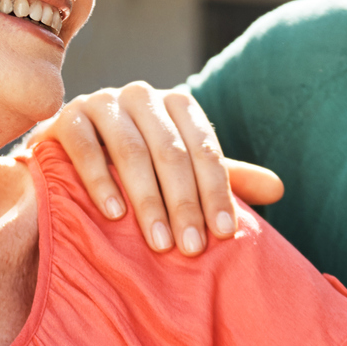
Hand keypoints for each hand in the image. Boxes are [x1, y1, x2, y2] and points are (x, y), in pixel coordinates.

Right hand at [26, 84, 283, 253]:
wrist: (70, 151)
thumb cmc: (138, 168)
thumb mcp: (183, 172)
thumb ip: (225, 179)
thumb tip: (279, 190)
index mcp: (177, 105)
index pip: (205, 148)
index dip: (217, 191)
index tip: (224, 234)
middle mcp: (143, 96)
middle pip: (170, 151)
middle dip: (184, 203)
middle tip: (190, 248)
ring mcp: (102, 102)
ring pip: (131, 150)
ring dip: (148, 199)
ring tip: (159, 242)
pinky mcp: (67, 117)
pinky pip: (85, 146)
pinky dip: (100, 180)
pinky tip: (114, 213)